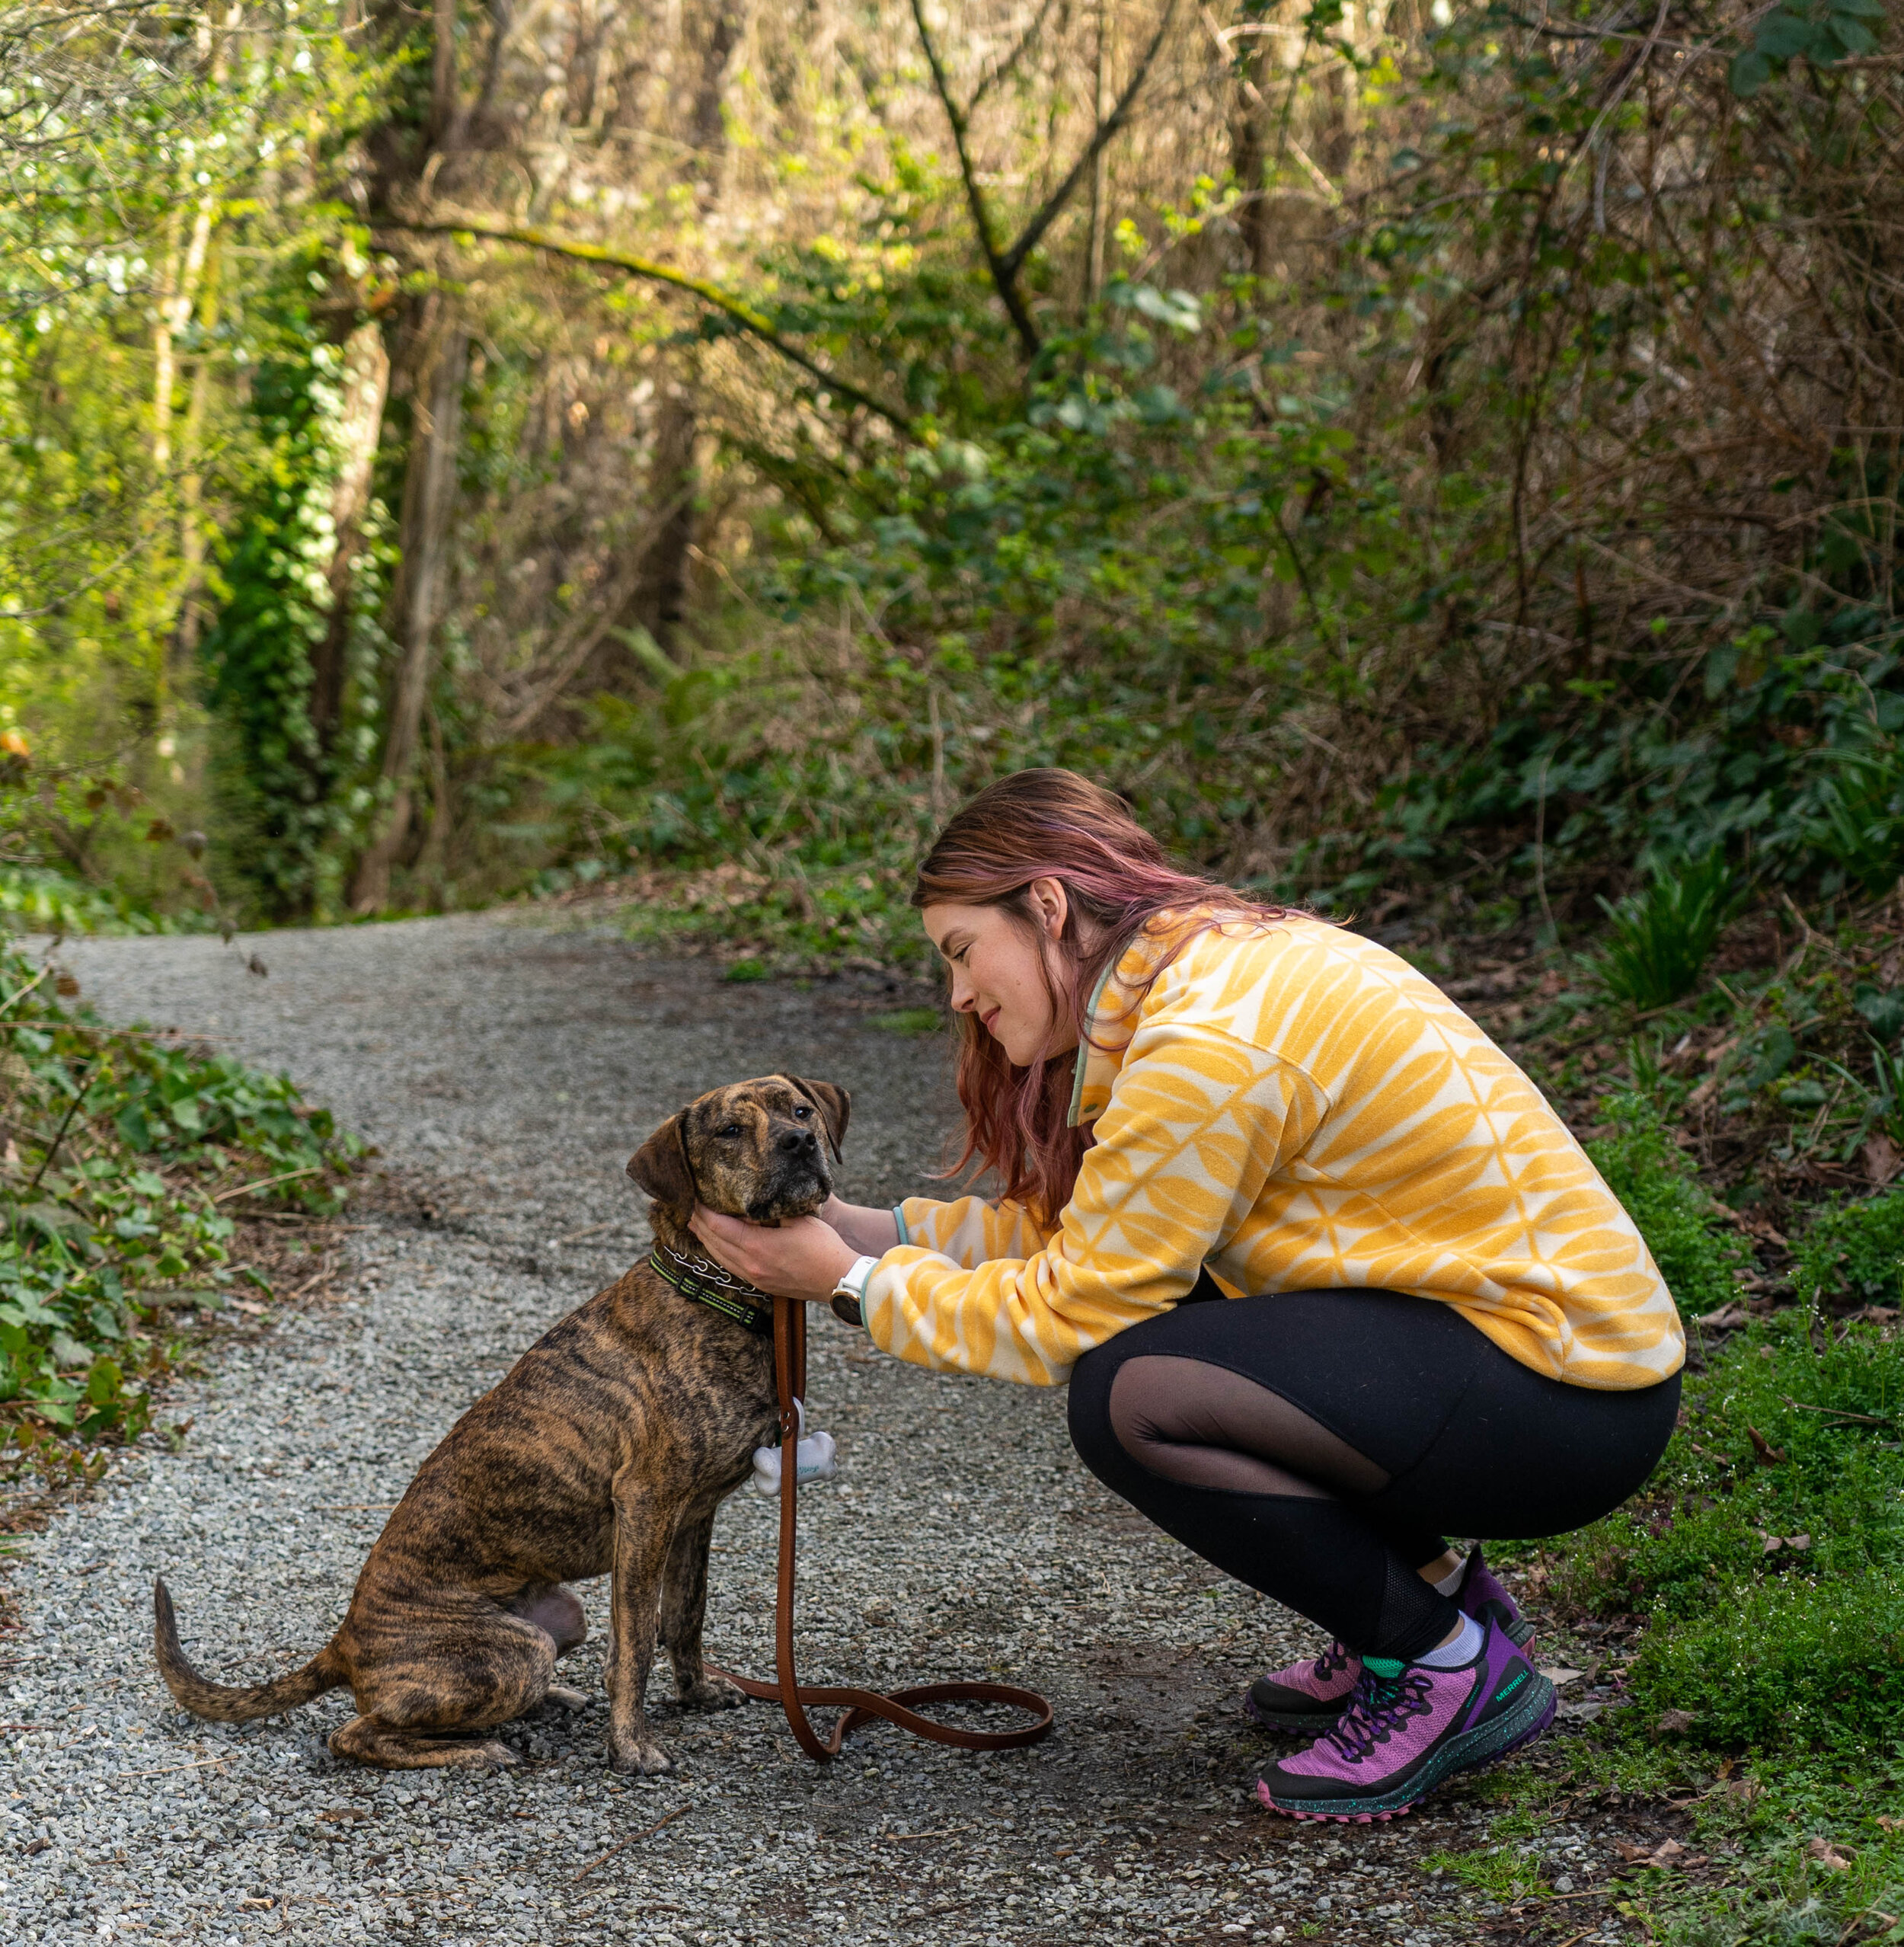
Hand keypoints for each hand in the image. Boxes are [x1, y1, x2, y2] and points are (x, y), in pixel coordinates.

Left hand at [687, 1207, 859, 1301]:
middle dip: (699, 1224)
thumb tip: (751, 1204)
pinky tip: (719, 1246)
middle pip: (714, 1243)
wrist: (839, 1280)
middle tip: (689, 1207)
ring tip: (696, 1225)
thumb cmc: (823, 1247)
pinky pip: (732, 1267)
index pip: (719, 1227)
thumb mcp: (798, 1219)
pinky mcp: (762, 1285)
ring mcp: (755, 1278)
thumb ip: (771, 1211)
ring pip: (720, 1258)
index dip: (704, 1212)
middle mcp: (751, 1265)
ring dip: (706, 1240)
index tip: (694, 1197)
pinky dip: (720, 1253)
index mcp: (757, 1246)